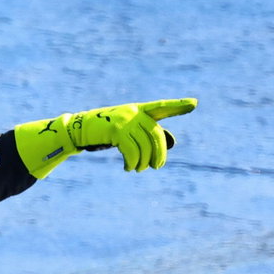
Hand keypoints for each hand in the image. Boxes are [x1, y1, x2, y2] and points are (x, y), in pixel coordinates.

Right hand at [14, 98, 196, 177]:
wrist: (79, 131)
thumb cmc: (105, 134)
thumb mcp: (128, 133)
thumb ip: (148, 136)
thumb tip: (170, 144)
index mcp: (139, 110)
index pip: (162, 107)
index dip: (178, 106)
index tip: (195, 103)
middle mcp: (134, 111)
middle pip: (156, 135)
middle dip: (159, 153)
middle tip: (156, 167)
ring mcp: (125, 119)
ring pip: (145, 145)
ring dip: (143, 162)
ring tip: (137, 169)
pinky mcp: (116, 129)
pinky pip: (132, 149)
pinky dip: (133, 162)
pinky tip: (128, 168)